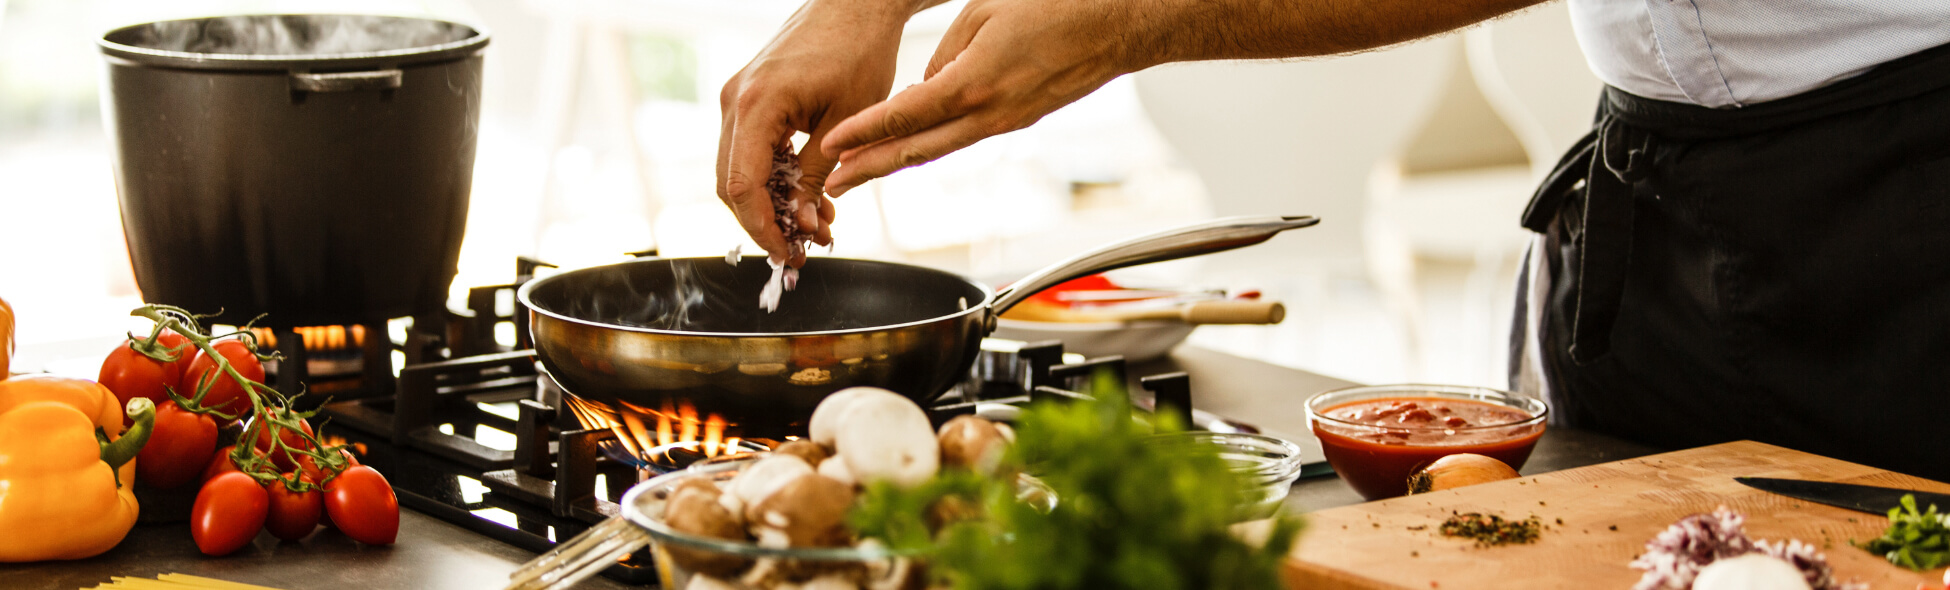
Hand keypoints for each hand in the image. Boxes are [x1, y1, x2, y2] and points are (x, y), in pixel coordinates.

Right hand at [718, 0, 916, 264]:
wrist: (857, 3)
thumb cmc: (860, 51)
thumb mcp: (847, 123)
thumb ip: (818, 176)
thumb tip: (803, 225)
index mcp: (756, 104)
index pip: (741, 185)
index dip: (762, 228)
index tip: (790, 255)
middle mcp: (735, 100)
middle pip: (731, 184)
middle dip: (765, 223)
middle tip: (803, 249)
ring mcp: (737, 97)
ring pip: (738, 170)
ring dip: (771, 204)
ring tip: (817, 226)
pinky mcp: (749, 98)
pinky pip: (750, 150)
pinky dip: (774, 179)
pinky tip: (807, 196)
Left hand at [819, 0, 1153, 196]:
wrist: (1114, 27)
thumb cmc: (1054, 8)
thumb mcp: (982, 14)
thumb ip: (944, 53)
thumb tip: (923, 86)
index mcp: (973, 83)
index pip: (906, 115)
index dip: (864, 132)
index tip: (832, 145)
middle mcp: (988, 113)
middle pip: (916, 150)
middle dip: (869, 169)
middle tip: (833, 184)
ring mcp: (1005, 123)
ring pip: (939, 149)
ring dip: (896, 163)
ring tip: (861, 173)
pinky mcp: (1017, 121)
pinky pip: (964, 137)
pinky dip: (931, 144)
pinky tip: (910, 146)